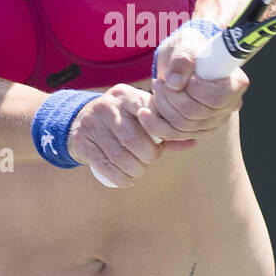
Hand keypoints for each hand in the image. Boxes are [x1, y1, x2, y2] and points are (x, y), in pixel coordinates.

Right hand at [66, 83, 196, 188]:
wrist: (80, 121)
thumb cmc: (122, 119)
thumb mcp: (140, 115)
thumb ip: (164, 127)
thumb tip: (194, 141)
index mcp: (125, 95)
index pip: (146, 113)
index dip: (156, 134)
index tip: (158, 144)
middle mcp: (107, 106)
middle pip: (134, 140)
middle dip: (147, 157)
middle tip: (149, 161)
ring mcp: (91, 124)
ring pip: (119, 156)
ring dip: (134, 170)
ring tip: (138, 171)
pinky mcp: (82, 142)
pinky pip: (104, 166)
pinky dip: (119, 178)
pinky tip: (127, 179)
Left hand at [150, 23, 248, 137]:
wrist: (185, 58)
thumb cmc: (190, 46)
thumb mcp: (186, 43)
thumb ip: (182, 57)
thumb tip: (175, 82)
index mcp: (236, 83)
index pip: (216, 98)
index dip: (194, 89)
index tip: (183, 75)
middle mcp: (229, 106)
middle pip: (196, 114)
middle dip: (171, 97)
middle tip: (160, 81)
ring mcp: (214, 121)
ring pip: (183, 127)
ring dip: (162, 107)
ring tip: (156, 88)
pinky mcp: (197, 130)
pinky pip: (175, 135)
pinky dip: (156, 125)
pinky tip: (144, 113)